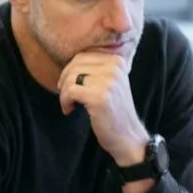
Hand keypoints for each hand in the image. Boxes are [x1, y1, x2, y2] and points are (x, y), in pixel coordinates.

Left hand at [58, 49, 148, 166]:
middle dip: (65, 80)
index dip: (70, 70)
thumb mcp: (111, 83)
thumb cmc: (114, 112)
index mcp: (117, 61)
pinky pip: (70, 91)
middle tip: (66, 96)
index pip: (82, 56)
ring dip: (64, 93)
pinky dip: (65, 101)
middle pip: (75, 64)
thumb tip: (69, 63)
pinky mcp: (99, 96)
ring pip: (71, 77)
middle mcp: (114, 68)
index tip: (70, 86)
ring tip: (69, 104)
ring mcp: (108, 81)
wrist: (128, 137)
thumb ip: (96, 69)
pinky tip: (69, 110)